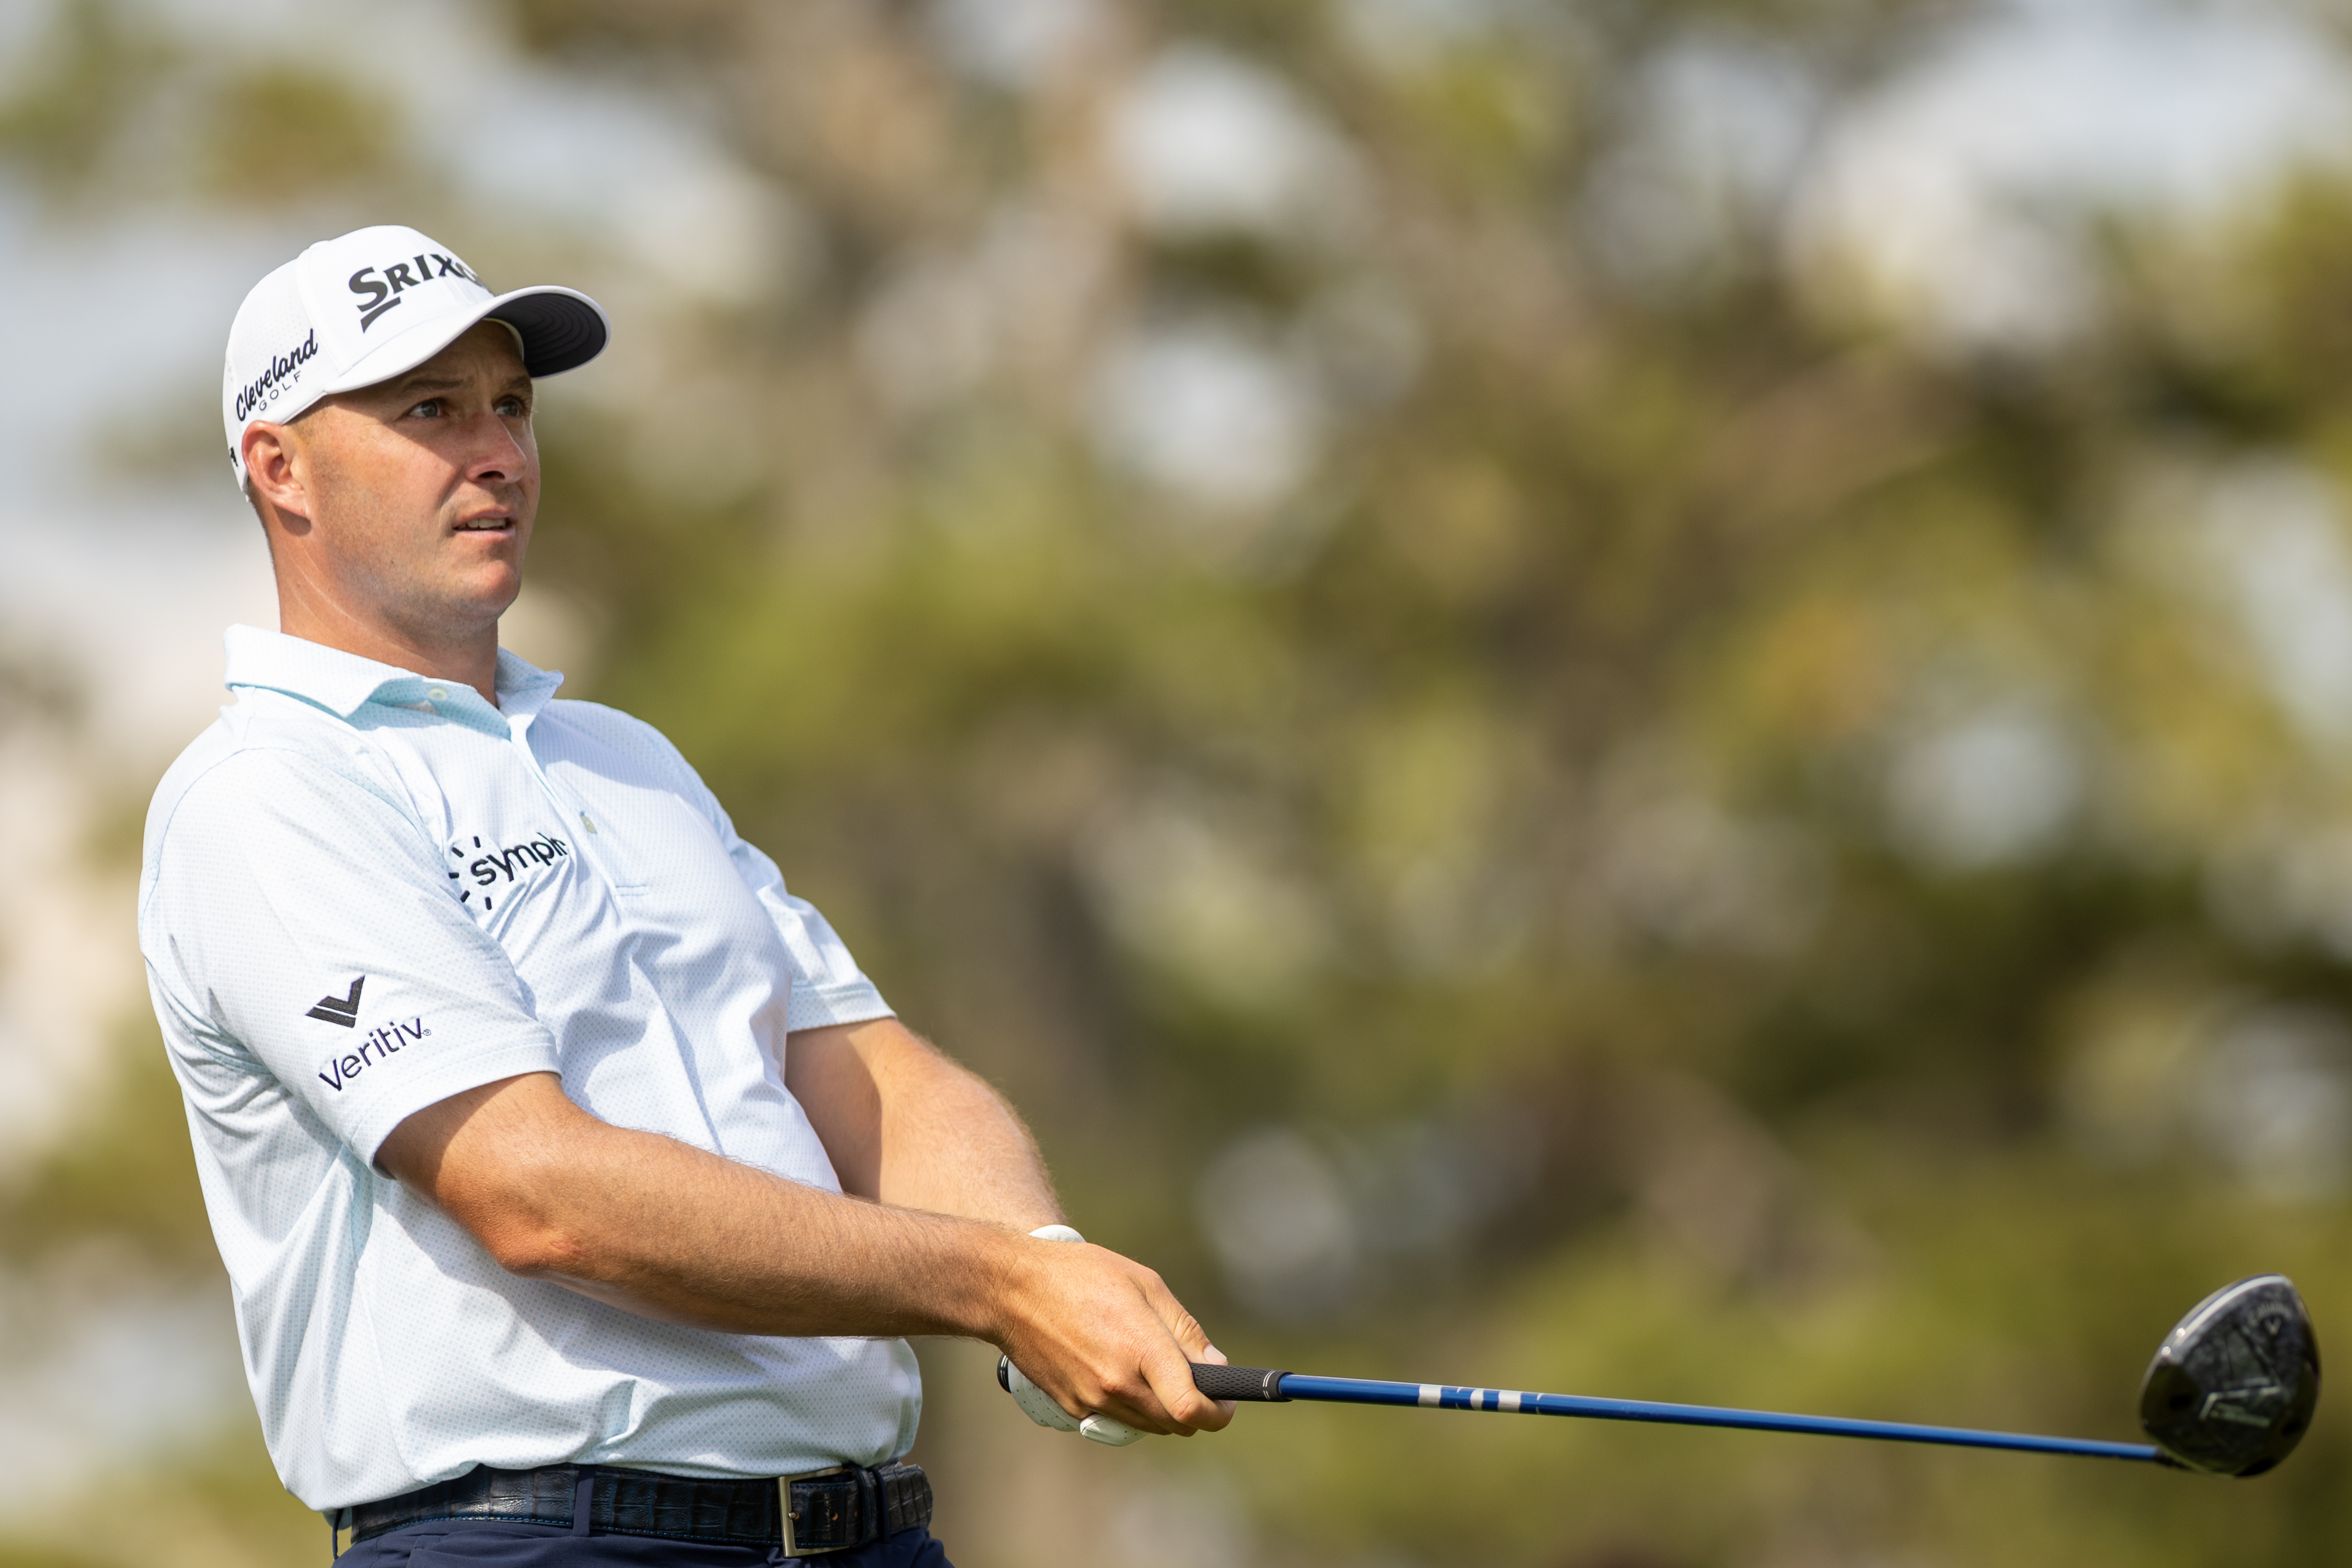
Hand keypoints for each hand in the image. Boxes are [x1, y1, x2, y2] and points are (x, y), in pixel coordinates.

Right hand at [992, 1237, 1235, 1435]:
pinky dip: (1131, 1406)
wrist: (1011, 1290)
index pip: (1193, 1408)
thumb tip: (1215, 1366)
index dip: (1220, 1412)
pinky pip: (1118, 1420)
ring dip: (1165, 1409)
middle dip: (1197, 1409)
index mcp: (1142, 1350)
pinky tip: (1120, 1370)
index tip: (1227, 1400)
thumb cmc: (1082, 1275)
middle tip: (1198, 1379)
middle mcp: (1118, 1384)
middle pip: (1177, 1425)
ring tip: (1156, 1369)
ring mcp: (1092, 1401)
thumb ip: (1184, 1331)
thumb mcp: (1145, 1285)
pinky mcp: (1072, 1407)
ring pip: (1149, 1426)